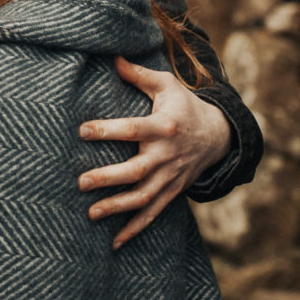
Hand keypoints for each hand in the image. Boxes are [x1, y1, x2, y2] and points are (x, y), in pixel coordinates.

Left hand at [77, 56, 231, 249]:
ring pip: (144, 198)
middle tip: (81, 182)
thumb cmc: (184, 106)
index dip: (108, 130)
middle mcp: (168, 155)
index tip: (82, 130)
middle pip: (137, 170)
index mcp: (164, 126)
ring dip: (117, 208)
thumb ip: (138, 75)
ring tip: (91, 214)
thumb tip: (111, 57)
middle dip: (109, 178)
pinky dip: (135, 229)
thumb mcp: (166, 85)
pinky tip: (114, 242)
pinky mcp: (172, 193)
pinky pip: (153, 214)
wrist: (218, 136)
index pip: (134, 129)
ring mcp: (171, 178)